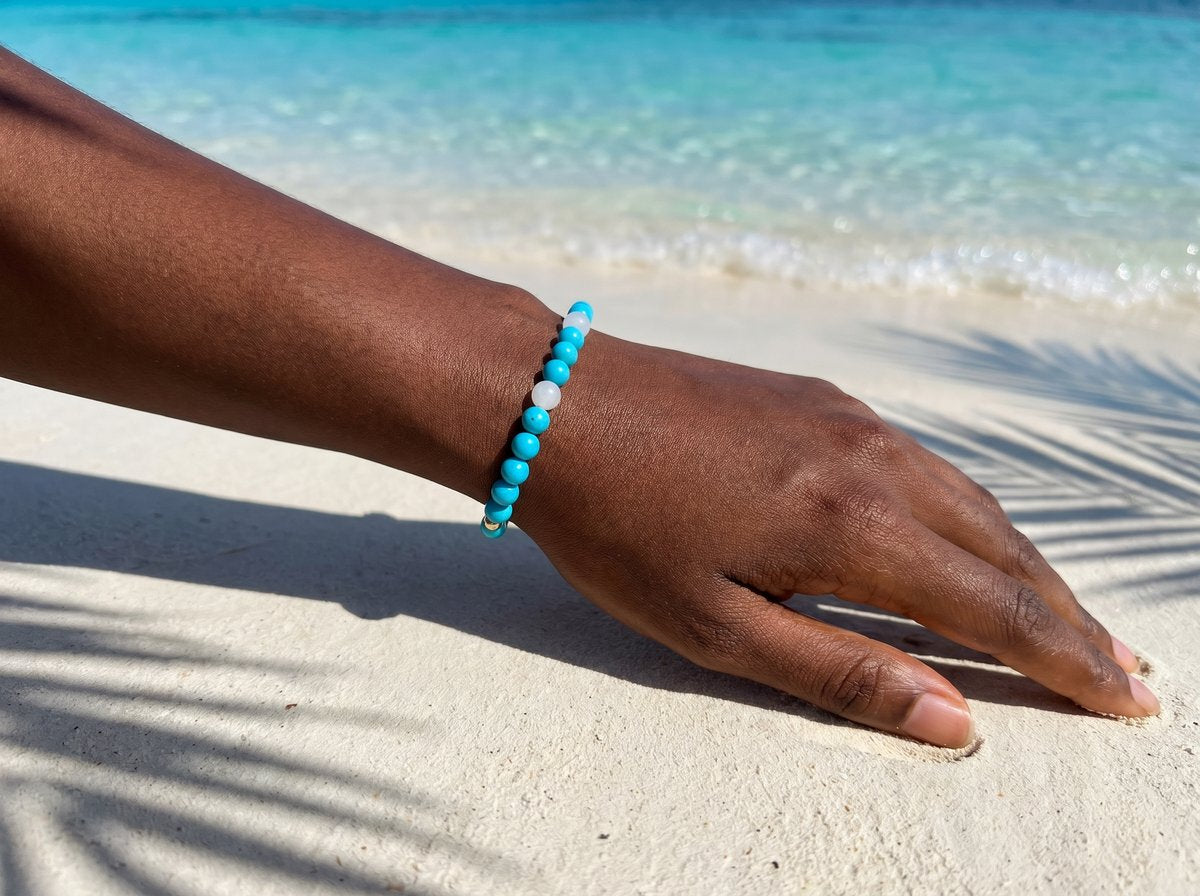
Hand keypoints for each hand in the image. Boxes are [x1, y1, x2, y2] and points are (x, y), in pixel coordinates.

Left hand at [519, 333, 1156, 746]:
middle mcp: (875, 461)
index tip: (1128, 697)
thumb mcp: (713, 625)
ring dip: (1024, 561)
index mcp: (854, 527)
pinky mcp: (823, 396)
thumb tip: (951, 720)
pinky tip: (967, 538)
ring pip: (972, 499)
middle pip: (1004, 549)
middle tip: (1123, 667)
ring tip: (1064, 612)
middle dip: (1068, 615)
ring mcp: (851, 418)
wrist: (554, 402)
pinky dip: (969, 512)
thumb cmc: (618, 527)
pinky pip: (924, 463)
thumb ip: (837, 673)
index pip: (995, 607)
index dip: (1068, 659)